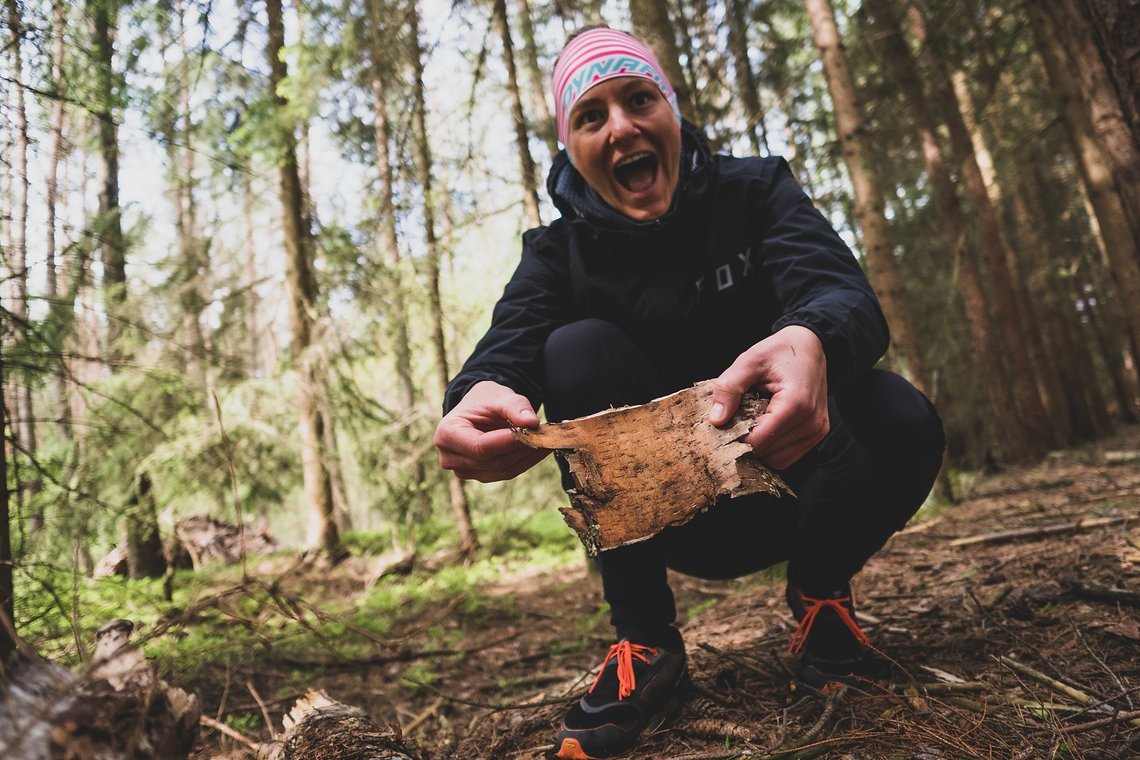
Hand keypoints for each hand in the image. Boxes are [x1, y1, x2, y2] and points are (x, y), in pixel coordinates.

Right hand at [434, 381, 549, 481]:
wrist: (477, 409)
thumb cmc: (485, 400)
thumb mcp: (499, 396)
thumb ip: (515, 406)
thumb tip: (532, 423)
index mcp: (446, 434)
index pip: (480, 447)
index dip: (508, 442)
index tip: (534, 432)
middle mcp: (450, 457)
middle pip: (493, 461)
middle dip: (524, 448)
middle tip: (549, 435)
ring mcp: (463, 470)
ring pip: (503, 470)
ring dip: (528, 456)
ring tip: (548, 440)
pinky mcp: (479, 475)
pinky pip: (506, 472)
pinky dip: (525, 461)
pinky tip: (540, 449)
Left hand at [707, 325, 828, 469]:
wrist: (811, 346)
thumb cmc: (780, 352)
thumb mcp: (749, 361)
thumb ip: (730, 387)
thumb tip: (716, 420)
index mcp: (796, 404)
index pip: (758, 440)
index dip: (734, 438)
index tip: (719, 427)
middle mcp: (811, 422)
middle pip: (766, 453)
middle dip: (744, 443)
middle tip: (730, 424)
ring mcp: (817, 431)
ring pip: (777, 460)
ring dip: (759, 448)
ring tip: (749, 423)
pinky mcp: (817, 435)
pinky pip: (787, 456)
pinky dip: (771, 449)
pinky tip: (762, 428)